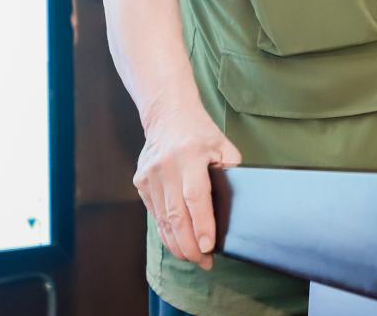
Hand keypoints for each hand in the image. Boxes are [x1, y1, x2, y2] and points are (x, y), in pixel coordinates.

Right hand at [133, 104, 241, 270]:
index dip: (202, 225)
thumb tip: (235, 202)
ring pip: (162, 219)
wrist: (168, 114)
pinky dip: (165, 232)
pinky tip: (177, 243)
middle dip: (190, 245)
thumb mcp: (223, 145)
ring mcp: (150, 175)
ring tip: (193, 258)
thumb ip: (231, 170)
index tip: (209, 247)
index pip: (196, 197)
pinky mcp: (140, 182)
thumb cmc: (200, 132)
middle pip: (176, 215)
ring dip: (177, 243)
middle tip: (204, 262)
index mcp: (190, 155)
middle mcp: (167, 167)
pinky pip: (154, 214)